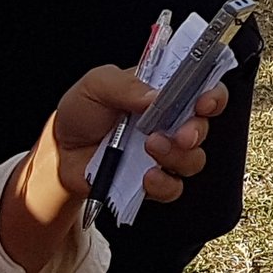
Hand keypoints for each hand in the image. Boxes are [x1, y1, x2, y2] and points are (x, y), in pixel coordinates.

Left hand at [49, 65, 229, 203]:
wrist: (59, 153)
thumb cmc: (81, 112)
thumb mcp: (97, 85)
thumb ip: (126, 85)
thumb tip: (156, 96)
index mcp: (165, 93)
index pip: (203, 89)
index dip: (213, 95)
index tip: (204, 102)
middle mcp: (170, 123)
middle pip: (203, 126)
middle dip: (196, 130)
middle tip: (180, 134)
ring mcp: (162, 154)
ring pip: (193, 159)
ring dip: (178, 156)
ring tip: (150, 149)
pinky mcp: (151, 181)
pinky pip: (173, 188)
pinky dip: (164, 184)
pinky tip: (146, 178)